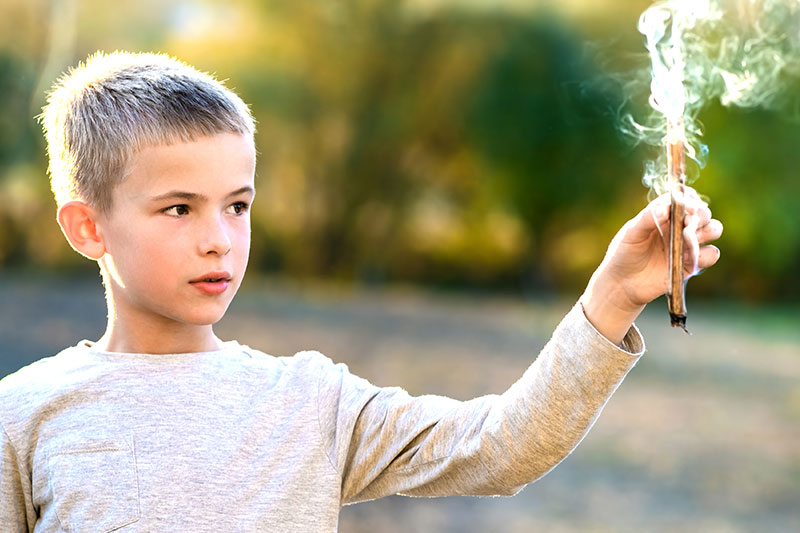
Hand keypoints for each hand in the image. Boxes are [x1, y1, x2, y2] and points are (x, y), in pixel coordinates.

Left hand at [580, 188, 722, 343]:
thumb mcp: (631, 234)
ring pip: (714, 228)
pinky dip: (705, 254)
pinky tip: (686, 259)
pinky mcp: (692, 263)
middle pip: (704, 212)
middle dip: (698, 217)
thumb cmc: (624, 253)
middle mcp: (679, 225)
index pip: (686, 196)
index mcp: (665, 213)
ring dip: (706, 232)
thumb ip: (647, 219)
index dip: (690, 198)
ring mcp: (688, 243)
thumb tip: (665, 207)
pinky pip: (712, 253)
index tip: (686, 206)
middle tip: (685, 227)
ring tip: (687, 241)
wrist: (623, 283)